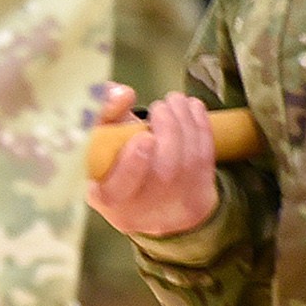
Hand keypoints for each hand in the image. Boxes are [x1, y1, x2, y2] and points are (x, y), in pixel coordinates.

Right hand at [85, 87, 224, 240]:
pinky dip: (201, 127)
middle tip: (160, 106)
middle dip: (169, 130)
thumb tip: (123, 94)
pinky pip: (205, 159)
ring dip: (185, 122)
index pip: (118, 189)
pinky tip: (192, 108)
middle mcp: (138, 211)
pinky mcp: (198, 199)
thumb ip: (103, 112)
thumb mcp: (99, 140)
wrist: (147, 200)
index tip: (145, 138)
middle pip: (163, 173)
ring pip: (188, 162)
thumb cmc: (115, 163)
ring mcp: (172, 208)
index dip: (133, 165)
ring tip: (175, 100)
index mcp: (105, 196)